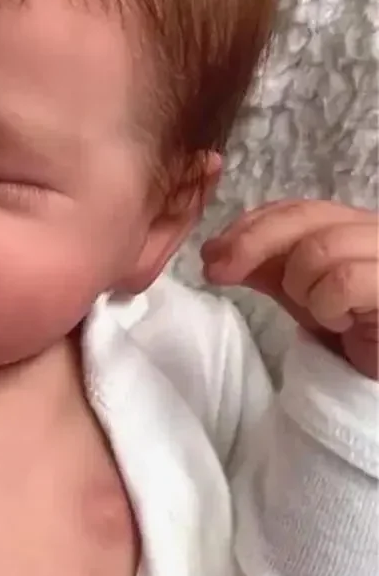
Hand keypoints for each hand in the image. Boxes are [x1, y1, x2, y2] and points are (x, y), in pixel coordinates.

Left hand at [202, 200, 377, 378]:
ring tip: (314, 310)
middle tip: (217, 272)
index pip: (295, 207)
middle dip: (251, 244)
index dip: (250, 225)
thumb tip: (213, 252)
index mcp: (349, 222)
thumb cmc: (345, 323)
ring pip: (321, 248)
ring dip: (300, 285)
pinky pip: (344, 281)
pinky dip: (327, 305)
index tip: (213, 252)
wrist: (377, 368)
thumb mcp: (294, 288)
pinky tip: (339, 322)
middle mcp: (373, 229)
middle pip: (303, 217)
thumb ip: (261, 265)